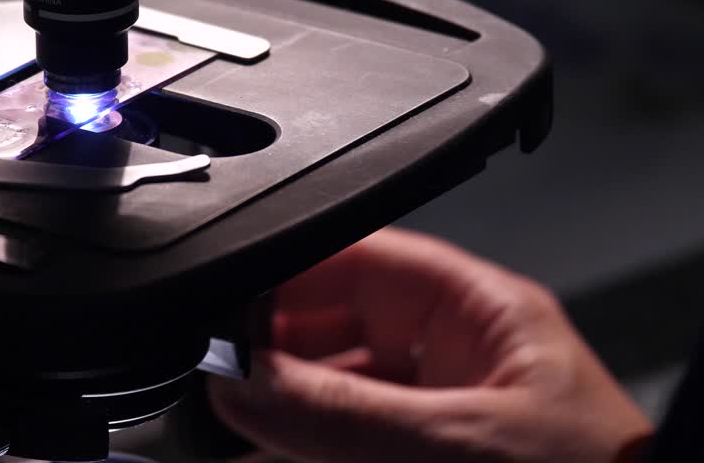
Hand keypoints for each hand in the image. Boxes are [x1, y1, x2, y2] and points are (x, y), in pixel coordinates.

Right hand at [208, 227, 652, 462]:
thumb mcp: (457, 445)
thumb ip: (344, 414)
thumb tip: (244, 383)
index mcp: (482, 312)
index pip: (366, 259)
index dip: (289, 274)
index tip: (226, 306)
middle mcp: (460, 355)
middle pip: (339, 327)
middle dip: (274, 351)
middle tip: (220, 380)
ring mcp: (446, 412)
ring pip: (338, 388)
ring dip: (284, 406)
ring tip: (230, 424)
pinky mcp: (434, 456)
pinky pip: (352, 441)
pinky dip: (307, 448)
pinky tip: (266, 452)